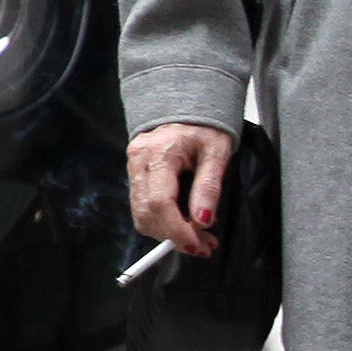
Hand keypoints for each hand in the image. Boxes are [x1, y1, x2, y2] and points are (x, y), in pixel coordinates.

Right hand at [127, 123, 235, 259]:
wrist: (186, 104)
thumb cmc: (206, 126)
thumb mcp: (218, 152)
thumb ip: (209, 186)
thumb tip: (203, 220)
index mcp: (160, 152)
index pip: (160, 202)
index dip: (177, 230)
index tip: (198, 245)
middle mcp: (139, 160)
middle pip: (146, 213)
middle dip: (174, 237)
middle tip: (204, 246)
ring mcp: (133, 167)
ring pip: (141, 215)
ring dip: (168, 234)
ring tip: (198, 238)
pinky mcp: (136, 174)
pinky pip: (143, 207)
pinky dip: (162, 222)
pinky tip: (183, 225)